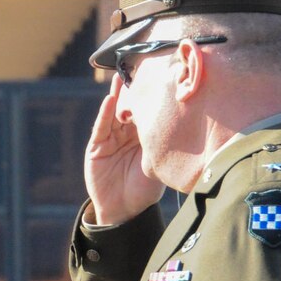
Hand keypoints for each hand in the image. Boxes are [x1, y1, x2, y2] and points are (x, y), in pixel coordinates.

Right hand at [83, 76, 164, 224]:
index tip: (161, 78)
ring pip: (114, 113)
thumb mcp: (157, 162)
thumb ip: (161, 143)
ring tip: (121, 78)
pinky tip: (110, 100)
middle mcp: (126, 135)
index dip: (151, 96)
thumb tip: (182, 124)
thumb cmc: (144, 190)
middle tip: (141, 70)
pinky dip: (105, 114)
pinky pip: (101, 128)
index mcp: (143, 137)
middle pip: (130, 108)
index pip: (147, 111)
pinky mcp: (97, 148)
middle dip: (134, 91)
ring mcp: (110, 140)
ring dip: (117, 96)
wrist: (124, 210)